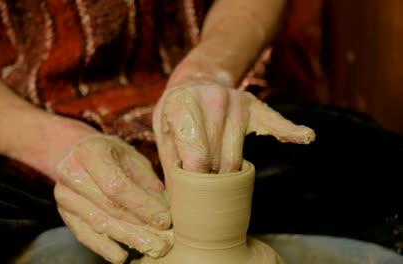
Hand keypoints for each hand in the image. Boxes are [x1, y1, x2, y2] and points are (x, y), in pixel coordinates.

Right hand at [54, 134, 173, 263]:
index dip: (142, 205)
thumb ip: (147, 182)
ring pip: (98, 223)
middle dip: (139, 226)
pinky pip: (85, 234)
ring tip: (150, 248)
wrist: (77, 153)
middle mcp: (72, 173)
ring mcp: (64, 195)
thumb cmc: (112, 154)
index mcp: (91, 152)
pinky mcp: (64, 213)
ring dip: (127, 238)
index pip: (117, 185)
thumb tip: (164, 210)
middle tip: (163, 242)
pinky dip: (104, 247)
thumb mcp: (132, 157)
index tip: (164, 219)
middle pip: (108, 207)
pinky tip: (121, 256)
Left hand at [153, 81, 314, 184]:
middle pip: (219, 161)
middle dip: (211, 179)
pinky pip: (275, 122)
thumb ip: (170, 162)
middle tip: (204, 184)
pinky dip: (291, 131)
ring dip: (229, 173)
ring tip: (218, 175)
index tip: (194, 189)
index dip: (196, 179)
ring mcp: (235, 101)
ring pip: (237, 157)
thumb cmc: (178, 113)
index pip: (196, 156)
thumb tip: (177, 201)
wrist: (197, 81)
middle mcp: (211, 99)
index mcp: (181, 104)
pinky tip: (305, 137)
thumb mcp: (163, 131)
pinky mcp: (253, 105)